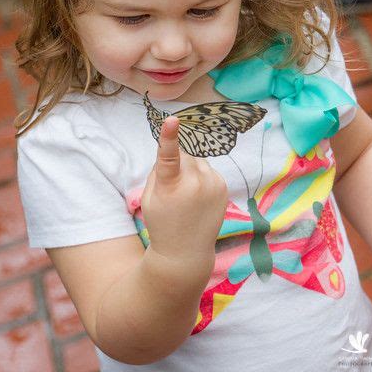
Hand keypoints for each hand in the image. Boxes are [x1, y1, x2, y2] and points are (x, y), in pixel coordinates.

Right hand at [141, 116, 227, 270]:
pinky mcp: (223, 186)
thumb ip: (158, 171)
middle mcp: (195, 183)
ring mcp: (213, 184)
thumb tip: (173, 150)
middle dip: (177, 162)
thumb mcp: (148, 198)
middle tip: (172, 187)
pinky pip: (208, 170)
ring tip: (186, 195)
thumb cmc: (162, 223)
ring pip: (197, 160)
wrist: (186, 252)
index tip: (172, 119)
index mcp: (171, 186)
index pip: (168, 157)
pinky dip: (201, 177)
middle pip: (184, 154)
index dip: (169, 136)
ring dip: (191, 169)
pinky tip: (197, 197)